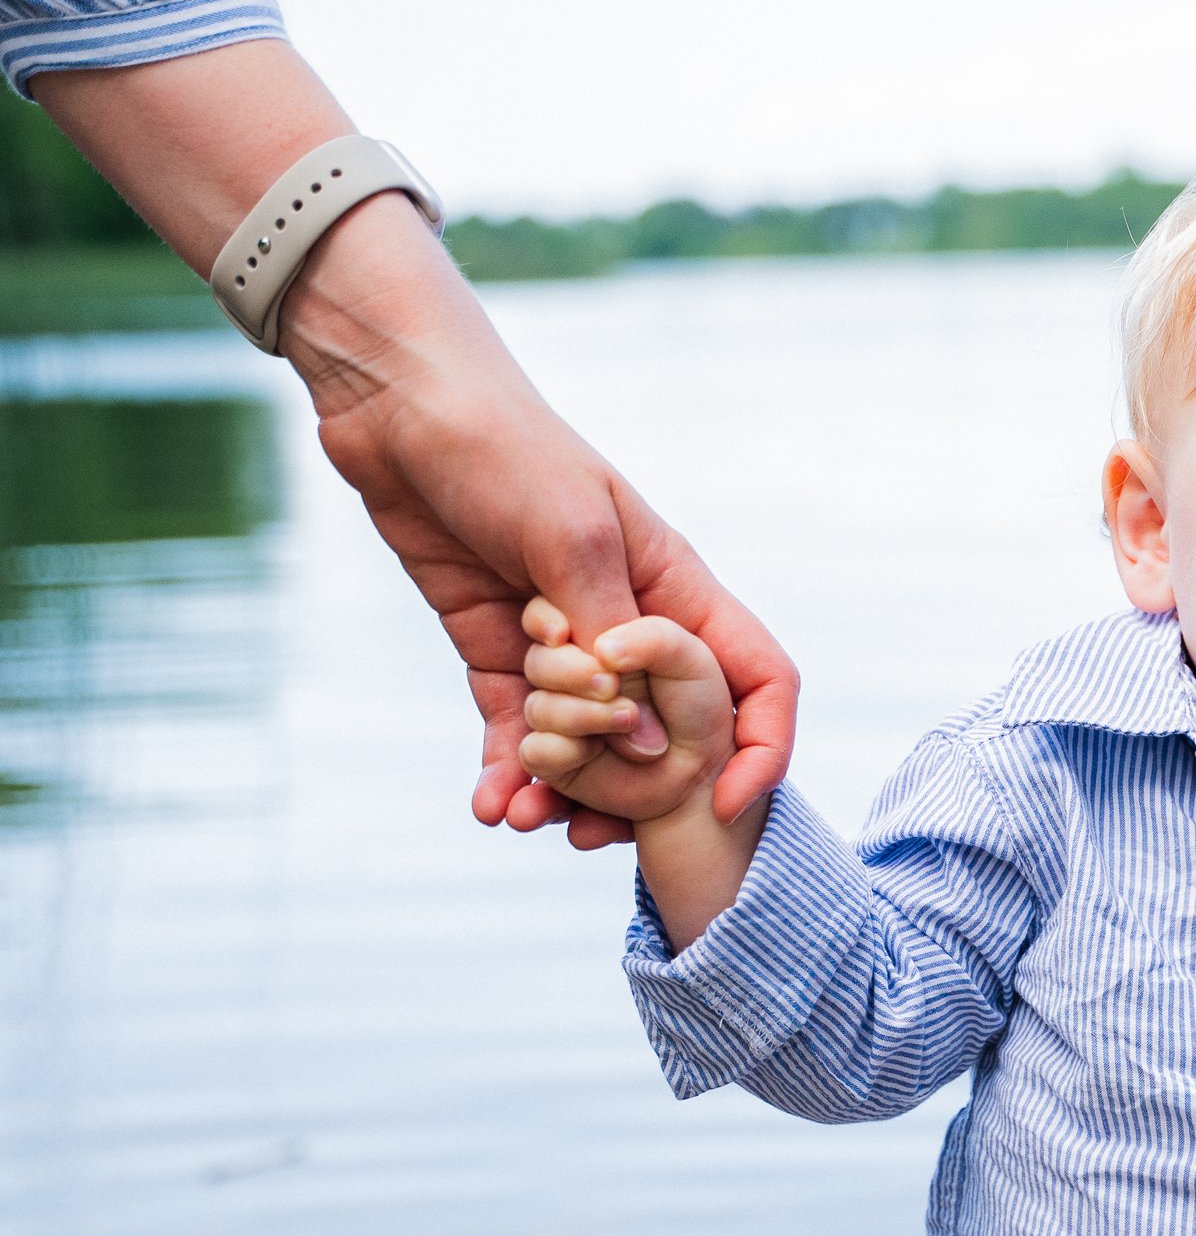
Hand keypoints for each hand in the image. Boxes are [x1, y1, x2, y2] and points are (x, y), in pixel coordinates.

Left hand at [28, 48, 797, 851]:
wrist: (397, 403)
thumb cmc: (503, 444)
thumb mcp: (570, 536)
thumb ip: (611, 642)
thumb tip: (650, 747)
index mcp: (673, 588)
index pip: (752, 677)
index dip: (759, 746)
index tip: (727, 804)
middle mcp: (629, 622)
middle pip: (668, 730)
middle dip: (640, 791)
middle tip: (598, 832)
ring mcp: (562, 639)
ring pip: (586, 743)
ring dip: (565, 792)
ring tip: (527, 822)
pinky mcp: (498, 646)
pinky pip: (517, 729)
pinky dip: (508, 771)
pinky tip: (491, 806)